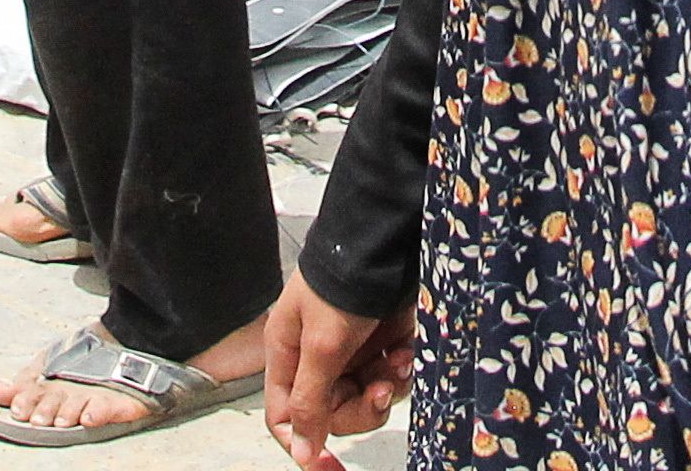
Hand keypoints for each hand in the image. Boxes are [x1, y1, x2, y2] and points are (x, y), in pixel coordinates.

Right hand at [263, 277, 412, 467]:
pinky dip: (399, 371)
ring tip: (394, 364)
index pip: (285, 416)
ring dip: (383, 389)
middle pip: (331, 414)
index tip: (328, 465)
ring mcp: (351, 352)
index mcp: (288, 354)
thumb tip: (302, 450)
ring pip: (365, 400)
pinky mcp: (381, 344)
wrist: (387, 242)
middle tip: (376, 392)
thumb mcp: (322, 346)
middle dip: (358, 409)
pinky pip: (389, 379)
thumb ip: (310, 401)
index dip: (304, 442)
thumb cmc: (343, 284)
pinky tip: (404, 352)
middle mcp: (317, 357)